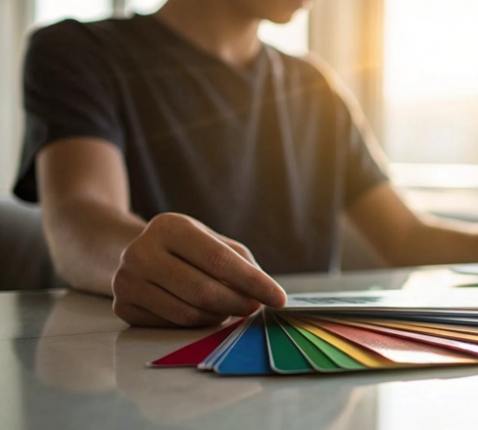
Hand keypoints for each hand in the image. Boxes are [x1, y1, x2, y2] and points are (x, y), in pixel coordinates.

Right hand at [111, 213, 286, 326]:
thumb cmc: (187, 249)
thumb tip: (265, 293)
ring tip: (231, 308)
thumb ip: (241, 263)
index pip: (220, 260)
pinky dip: (197, 323)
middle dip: (238, 303)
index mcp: (170, 227)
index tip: (279, 298)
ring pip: (188, 313)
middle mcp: (141, 251)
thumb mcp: (213, 242)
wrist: (136, 253)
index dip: (253, 282)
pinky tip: (205, 313)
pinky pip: (171, 325)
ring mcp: (126, 281)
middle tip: (255, 307)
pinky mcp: (122, 306)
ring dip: (219, 316)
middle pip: (203, 291)